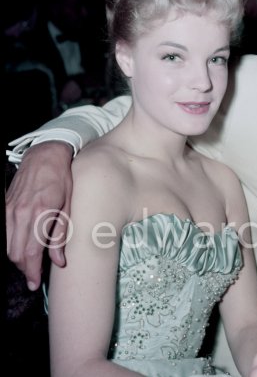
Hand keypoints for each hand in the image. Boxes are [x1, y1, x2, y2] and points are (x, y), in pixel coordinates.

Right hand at [6, 142, 73, 289]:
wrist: (46, 155)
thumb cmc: (62, 178)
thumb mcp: (68, 205)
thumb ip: (61, 234)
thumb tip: (59, 261)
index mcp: (40, 213)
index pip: (31, 252)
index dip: (32, 271)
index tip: (35, 283)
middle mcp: (21, 213)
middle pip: (15, 253)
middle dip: (24, 268)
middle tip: (34, 276)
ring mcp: (9, 209)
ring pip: (5, 245)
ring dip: (15, 258)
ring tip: (28, 264)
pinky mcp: (4, 205)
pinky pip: (2, 232)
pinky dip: (8, 244)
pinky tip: (19, 247)